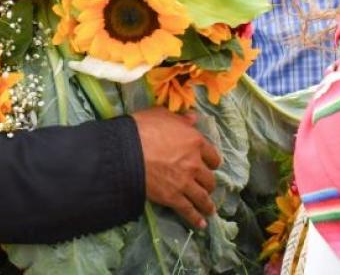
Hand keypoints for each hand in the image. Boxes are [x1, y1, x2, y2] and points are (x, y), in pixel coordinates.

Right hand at [132, 107, 220, 228]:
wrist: (127, 151)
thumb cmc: (142, 128)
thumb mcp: (162, 115)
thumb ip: (180, 118)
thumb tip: (193, 117)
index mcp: (195, 142)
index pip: (212, 156)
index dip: (211, 162)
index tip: (209, 166)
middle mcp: (195, 163)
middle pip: (209, 178)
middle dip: (208, 183)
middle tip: (205, 187)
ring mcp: (185, 182)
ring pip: (202, 196)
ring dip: (207, 204)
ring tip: (209, 210)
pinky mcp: (174, 198)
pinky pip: (188, 210)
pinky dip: (196, 218)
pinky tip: (201, 224)